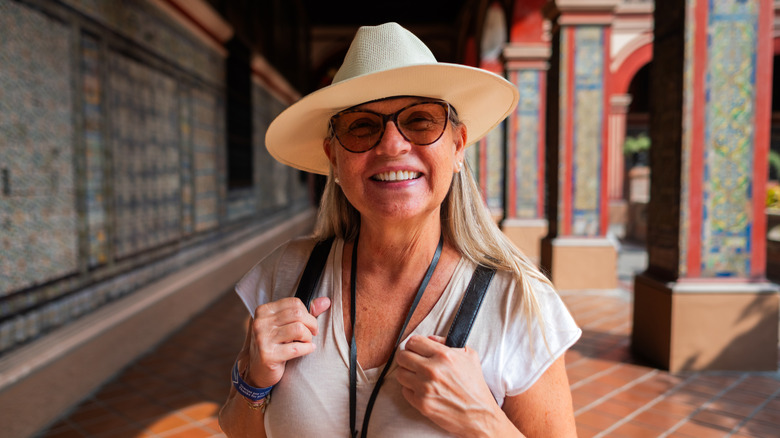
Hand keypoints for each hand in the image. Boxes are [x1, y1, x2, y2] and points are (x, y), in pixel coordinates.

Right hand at [246, 296, 330, 387]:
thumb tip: (326, 301)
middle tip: (313, 333)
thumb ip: (305, 312)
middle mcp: (261, 323)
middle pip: (298, 314)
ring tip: (307, 342)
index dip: (307, 313)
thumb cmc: (274, 344)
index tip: (308, 323)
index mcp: (264, 311)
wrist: (257, 370)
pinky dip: (307, 349)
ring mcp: (262, 339)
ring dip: (308, 337)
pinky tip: (307, 350)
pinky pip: (296, 348)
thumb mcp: (285, 325)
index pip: (294, 303)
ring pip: (299, 329)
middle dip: (312, 324)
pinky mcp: (268, 355)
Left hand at [395, 335, 512, 436]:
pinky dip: (411, 389)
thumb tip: (430, 339)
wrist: (479, 414)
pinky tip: (421, 389)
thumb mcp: (469, 356)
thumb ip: (448, 343)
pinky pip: (405, 391)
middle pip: (402, 357)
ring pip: (400, 373)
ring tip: (417, 376)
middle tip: (413, 362)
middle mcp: (432, 370)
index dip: (413, 345)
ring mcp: (425, 388)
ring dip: (407, 373)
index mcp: (444, 356)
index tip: (415, 349)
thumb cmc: (475, 385)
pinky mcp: (421, 403)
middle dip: (407, 358)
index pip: (413, 342)